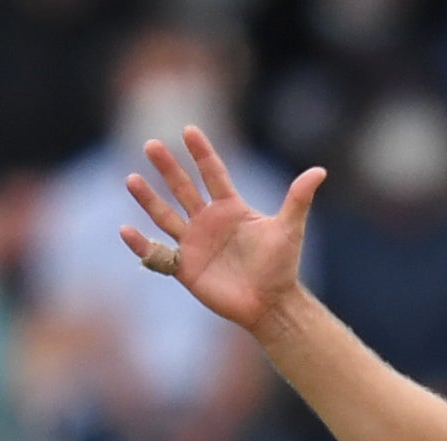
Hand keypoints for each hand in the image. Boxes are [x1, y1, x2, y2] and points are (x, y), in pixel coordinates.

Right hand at [120, 127, 320, 334]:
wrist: (270, 304)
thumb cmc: (281, 267)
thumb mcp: (289, 229)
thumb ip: (298, 199)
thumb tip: (320, 171)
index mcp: (231, 208)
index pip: (213, 173)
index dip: (202, 152)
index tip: (189, 130)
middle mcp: (208, 221)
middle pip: (183, 188)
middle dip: (168, 167)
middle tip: (151, 144)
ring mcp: (195, 243)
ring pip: (166, 215)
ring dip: (148, 198)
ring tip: (131, 178)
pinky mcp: (185, 267)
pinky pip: (159, 253)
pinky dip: (141, 244)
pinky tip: (126, 230)